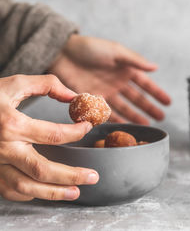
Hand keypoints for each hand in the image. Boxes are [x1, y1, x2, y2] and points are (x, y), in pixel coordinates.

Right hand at [0, 74, 98, 201]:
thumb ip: (46, 85)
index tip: (88, 128)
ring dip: (54, 193)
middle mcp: (4, 148)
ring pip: (27, 186)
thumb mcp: (15, 84)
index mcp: (12, 124)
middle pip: (43, 168)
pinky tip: (45, 191)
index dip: (76, 132)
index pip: (54, 134)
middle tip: (93, 177)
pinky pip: (10, 190)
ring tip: (76, 192)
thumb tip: (73, 97)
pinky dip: (30, 193)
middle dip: (72, 175)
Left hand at [49, 35, 170, 124]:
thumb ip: (135, 61)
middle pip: (136, 98)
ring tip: (146, 124)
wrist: (63, 53)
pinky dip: (116, 120)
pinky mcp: (93, 100)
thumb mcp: (116, 51)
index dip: (156, 93)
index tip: (168, 102)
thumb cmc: (90, 48)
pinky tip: (125, 126)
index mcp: (125, 69)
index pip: (145, 84)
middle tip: (160, 118)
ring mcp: (106, 92)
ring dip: (135, 116)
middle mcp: (117, 82)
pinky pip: (107, 112)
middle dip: (149, 108)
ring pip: (124, 108)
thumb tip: (155, 67)